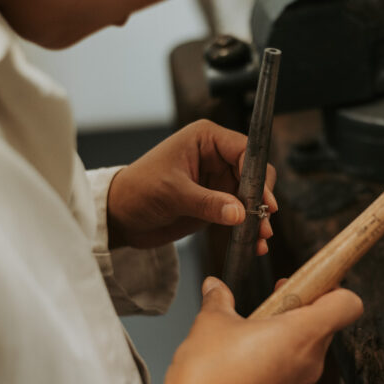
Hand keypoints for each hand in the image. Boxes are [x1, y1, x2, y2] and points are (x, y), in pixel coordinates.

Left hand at [106, 120, 277, 249]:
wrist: (119, 216)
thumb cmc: (137, 191)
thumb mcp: (172, 194)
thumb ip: (208, 203)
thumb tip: (240, 213)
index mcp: (205, 139)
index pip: (245, 151)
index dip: (258, 175)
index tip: (264, 200)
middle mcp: (215, 156)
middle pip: (254, 174)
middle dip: (261, 198)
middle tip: (263, 222)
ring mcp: (217, 180)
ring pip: (250, 196)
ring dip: (257, 217)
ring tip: (260, 238)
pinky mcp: (215, 202)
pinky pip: (239, 213)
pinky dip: (247, 227)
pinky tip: (253, 244)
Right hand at [164, 277, 363, 383]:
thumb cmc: (208, 373)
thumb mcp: (211, 323)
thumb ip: (220, 299)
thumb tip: (215, 286)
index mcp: (302, 334)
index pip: (347, 305)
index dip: (333, 290)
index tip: (306, 287)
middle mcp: (310, 364)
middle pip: (323, 328)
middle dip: (299, 313)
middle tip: (269, 307)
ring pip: (305, 356)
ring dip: (286, 344)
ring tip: (248, 341)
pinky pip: (290, 382)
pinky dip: (275, 372)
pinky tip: (243, 372)